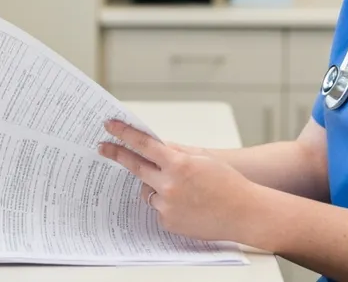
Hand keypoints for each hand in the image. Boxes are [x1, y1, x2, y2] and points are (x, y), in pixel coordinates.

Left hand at [98, 119, 258, 242]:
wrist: (243, 212)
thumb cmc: (228, 182)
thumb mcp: (203, 158)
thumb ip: (177, 151)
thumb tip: (156, 146)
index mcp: (179, 163)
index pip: (144, 145)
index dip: (125, 134)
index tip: (110, 126)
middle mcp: (169, 184)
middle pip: (135, 167)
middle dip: (118, 155)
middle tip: (103, 147)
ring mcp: (167, 205)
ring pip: (147, 191)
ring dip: (155, 186)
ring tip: (182, 190)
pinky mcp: (168, 221)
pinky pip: (158, 208)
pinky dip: (167, 204)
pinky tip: (187, 205)